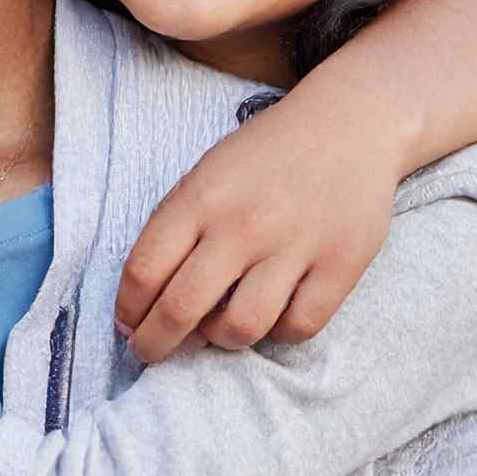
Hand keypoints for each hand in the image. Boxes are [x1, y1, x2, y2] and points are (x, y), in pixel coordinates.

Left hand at [117, 91, 396, 363]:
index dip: (128, 310)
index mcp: (200, 197)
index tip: (128, 325)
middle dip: (155, 343)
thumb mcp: (206, 175)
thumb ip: (177, 230)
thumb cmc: (265, 157)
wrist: (349, 123)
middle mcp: (243, 223)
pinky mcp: (341, 264)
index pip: (143, 271)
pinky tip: (273, 314)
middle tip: (151, 352)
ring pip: (241, 327)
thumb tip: (149, 303)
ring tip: (219, 327)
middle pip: (181, 308)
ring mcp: (294, 245)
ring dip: (220, 339)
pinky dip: (279, 331)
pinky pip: (298, 326)